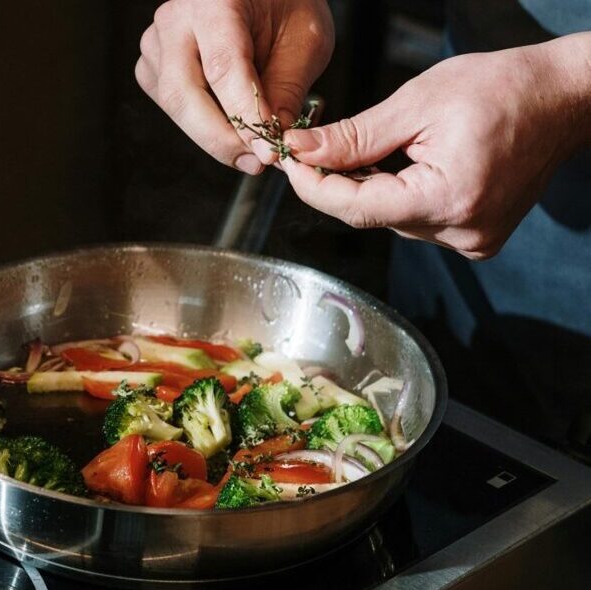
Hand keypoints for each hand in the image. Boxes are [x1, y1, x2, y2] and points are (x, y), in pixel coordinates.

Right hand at [136, 0, 333, 174]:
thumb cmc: (284, 5)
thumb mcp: (306, 40)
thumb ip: (287, 90)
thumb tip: (271, 141)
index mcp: (215, 1)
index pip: (222, 68)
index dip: (244, 117)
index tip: (266, 149)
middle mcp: (176, 19)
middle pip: (183, 94)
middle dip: (221, 139)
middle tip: (257, 160)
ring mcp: (158, 42)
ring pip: (175, 107)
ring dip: (213, 134)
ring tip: (251, 144)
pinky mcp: (154, 65)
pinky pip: (172, 108)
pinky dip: (202, 124)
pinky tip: (229, 124)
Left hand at [281, 33, 590, 258]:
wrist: (559, 99)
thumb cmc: (499, 89)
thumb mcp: (416, 103)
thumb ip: (353, 138)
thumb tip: (302, 152)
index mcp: (447, 199)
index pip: (356, 209)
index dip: (314, 187)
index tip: (289, 163)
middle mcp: (460, 232)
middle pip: (372, 215)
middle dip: (338, 183)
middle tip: (315, 149)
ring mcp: (471, 241)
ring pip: (391, 219)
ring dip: (372, 188)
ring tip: (381, 148)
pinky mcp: (475, 238)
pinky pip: (417, 221)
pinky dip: (399, 196)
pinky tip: (407, 167)